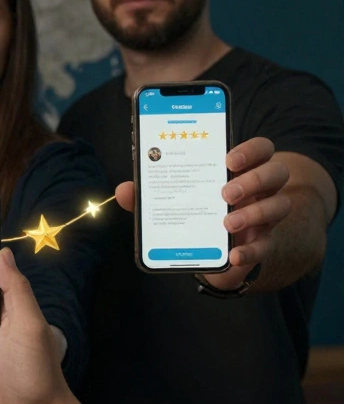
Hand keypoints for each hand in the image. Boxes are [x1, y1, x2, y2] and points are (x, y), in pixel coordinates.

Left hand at [115, 136, 290, 289]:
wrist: (208, 250)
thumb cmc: (192, 210)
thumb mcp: (170, 199)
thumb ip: (148, 193)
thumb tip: (124, 190)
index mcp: (238, 169)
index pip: (260, 148)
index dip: (251, 150)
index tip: (228, 159)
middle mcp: (258, 189)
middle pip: (276, 172)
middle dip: (254, 180)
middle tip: (225, 193)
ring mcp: (265, 215)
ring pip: (280, 206)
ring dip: (256, 213)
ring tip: (226, 223)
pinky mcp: (262, 242)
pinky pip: (268, 245)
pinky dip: (251, 251)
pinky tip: (234, 254)